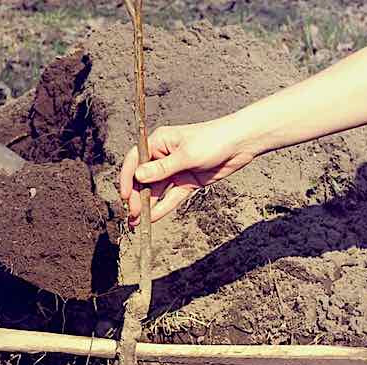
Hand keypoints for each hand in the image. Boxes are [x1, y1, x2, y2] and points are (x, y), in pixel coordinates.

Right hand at [119, 121, 260, 224]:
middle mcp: (163, 156)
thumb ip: (162, 168)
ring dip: (147, 205)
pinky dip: (162, 207)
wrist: (241, 144)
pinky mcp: (186, 182)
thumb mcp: (186, 155)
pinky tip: (153, 218)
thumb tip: (138, 176)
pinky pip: (171, 197)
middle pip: (143, 178)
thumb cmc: (213, 140)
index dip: (127, 178)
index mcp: (158, 142)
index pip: (135, 160)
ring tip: (138, 221)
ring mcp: (175, 171)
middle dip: (136, 196)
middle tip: (133, 213)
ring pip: (156, 190)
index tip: (125, 195)